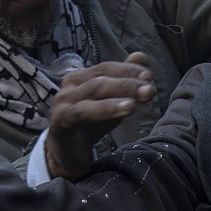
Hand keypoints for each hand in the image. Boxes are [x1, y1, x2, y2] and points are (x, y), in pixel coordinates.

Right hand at [44, 53, 155, 178]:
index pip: (107, 68)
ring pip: (94, 91)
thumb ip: (125, 80)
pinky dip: (106, 108)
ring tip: (142, 96)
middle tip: (149, 88)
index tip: (149, 75)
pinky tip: (126, 109)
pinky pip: (84, 111)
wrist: (67, 154)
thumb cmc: (90, 125)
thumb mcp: (111, 102)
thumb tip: (141, 56)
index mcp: (80, 77)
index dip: (128, 70)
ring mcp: (63, 102)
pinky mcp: (61, 120)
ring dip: (121, 92)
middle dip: (128, 82)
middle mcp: (69, 85)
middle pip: (102, 78)